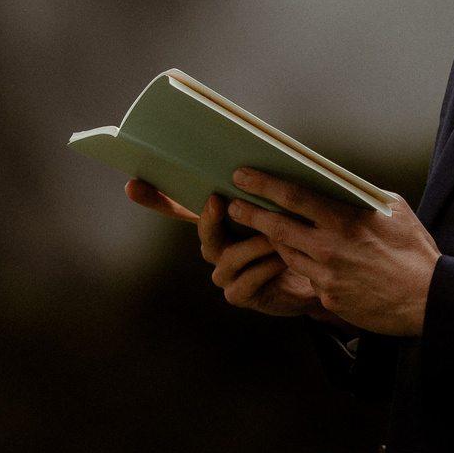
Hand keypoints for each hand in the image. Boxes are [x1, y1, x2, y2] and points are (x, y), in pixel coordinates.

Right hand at [123, 178, 332, 321]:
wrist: (322, 275)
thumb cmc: (301, 235)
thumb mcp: (284, 206)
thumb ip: (265, 187)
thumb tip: (256, 158)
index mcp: (220, 221)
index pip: (180, 206)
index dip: (155, 197)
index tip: (132, 184)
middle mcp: (216, 246)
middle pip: (202, 232)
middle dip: (208, 217)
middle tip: (218, 200)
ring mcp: (225, 272)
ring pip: (225, 258)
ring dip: (251, 244)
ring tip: (275, 234)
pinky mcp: (240, 294)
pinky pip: (243, 281)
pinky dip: (264, 268)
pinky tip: (281, 259)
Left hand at [225, 170, 441, 336]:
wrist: (428, 300)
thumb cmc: (413, 250)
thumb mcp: (393, 210)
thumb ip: (360, 195)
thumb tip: (336, 182)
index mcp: (343, 220)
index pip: (292, 196)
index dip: (262, 184)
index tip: (242, 176)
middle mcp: (329, 248)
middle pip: (276, 227)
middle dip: (250, 214)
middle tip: (234, 205)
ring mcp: (325, 277)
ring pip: (286, 253)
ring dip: (274, 239)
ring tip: (266, 228)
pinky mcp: (327, 299)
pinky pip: (305, 276)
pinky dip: (303, 264)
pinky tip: (305, 257)